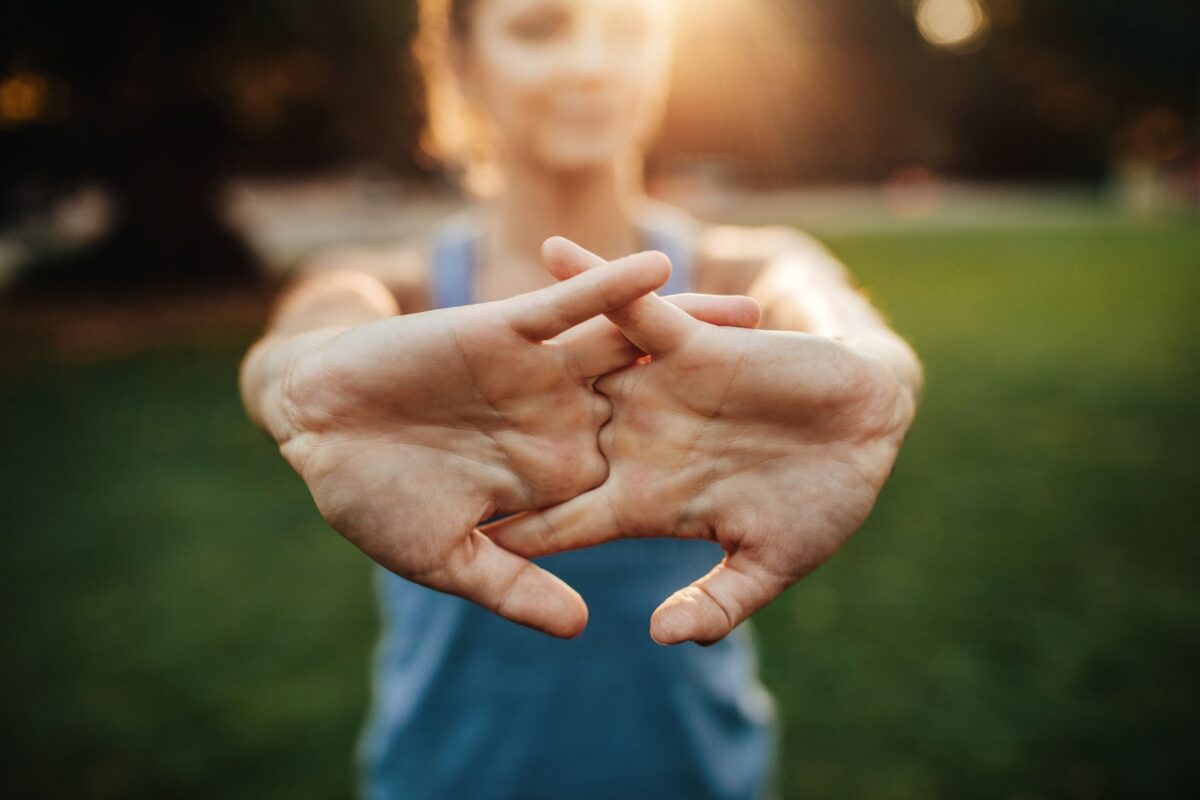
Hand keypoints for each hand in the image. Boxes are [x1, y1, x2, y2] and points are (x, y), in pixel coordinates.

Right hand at [274, 251, 759, 637]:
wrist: (313, 428)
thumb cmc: (370, 499)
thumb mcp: (448, 558)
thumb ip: (515, 585)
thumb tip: (584, 625)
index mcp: (553, 476)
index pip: (641, 476)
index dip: (703, 479)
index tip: (769, 482)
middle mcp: (558, 419)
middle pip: (657, 404)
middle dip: (720, 396)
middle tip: (799, 389)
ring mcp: (536, 373)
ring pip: (626, 347)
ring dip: (685, 329)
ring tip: (757, 314)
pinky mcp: (503, 330)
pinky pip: (565, 305)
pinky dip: (606, 286)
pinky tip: (660, 268)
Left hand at [487, 238, 916, 643]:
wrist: (870, 432)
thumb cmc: (824, 502)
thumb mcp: (770, 562)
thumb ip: (716, 600)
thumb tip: (656, 637)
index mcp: (646, 502)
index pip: (562, 521)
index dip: (512, 531)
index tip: (451, 540)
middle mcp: (636, 443)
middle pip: (543, 445)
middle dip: (483, 443)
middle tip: (412, 438)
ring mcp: (656, 392)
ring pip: (571, 370)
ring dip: (516, 354)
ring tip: (444, 330)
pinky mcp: (689, 345)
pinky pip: (631, 307)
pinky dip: (595, 280)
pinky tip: (547, 252)